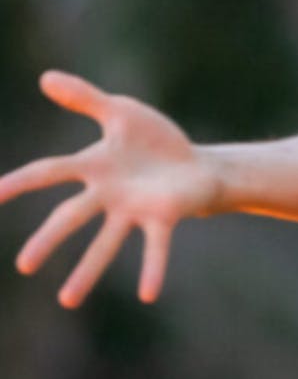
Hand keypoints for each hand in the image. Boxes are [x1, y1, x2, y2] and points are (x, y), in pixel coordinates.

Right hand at [1, 71, 216, 307]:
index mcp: (95, 166)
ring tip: (68, 301)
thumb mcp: (120, 112)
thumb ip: (84, 98)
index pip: (49, 172)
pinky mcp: (163, 217)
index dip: (20, 182)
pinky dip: (153, 269)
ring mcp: (135, 209)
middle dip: (49, 239)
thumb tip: (45, 77)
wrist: (196, 164)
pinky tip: (149, 295)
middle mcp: (109, 194)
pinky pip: (156, 247)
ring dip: (87, 271)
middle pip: (72, 216)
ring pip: (107, 243)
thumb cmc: (155, 141)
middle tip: (24, 265)